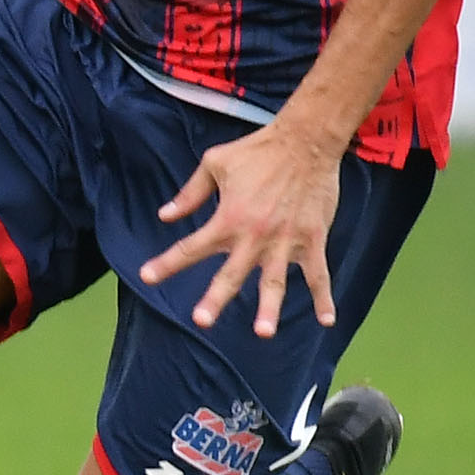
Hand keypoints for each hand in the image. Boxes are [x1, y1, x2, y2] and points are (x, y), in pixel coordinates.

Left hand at [139, 121, 341, 336]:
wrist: (307, 142)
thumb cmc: (258, 151)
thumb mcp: (215, 164)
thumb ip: (190, 193)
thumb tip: (164, 215)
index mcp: (228, 217)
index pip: (191, 246)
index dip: (167, 262)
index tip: (147, 277)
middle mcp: (255, 234)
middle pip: (231, 273)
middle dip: (215, 298)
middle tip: (200, 320)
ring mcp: (286, 240)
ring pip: (275, 281)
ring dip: (270, 308)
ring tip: (263, 332)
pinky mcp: (313, 239)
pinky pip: (319, 273)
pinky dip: (325, 297)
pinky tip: (327, 320)